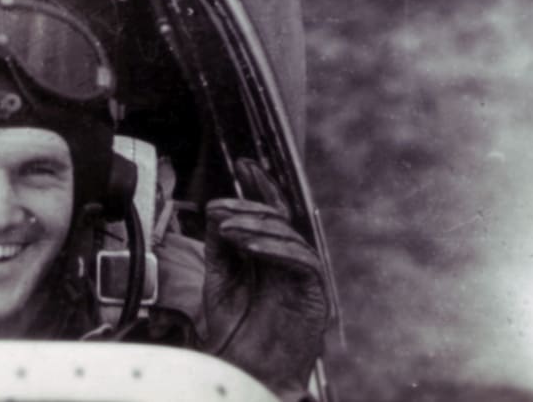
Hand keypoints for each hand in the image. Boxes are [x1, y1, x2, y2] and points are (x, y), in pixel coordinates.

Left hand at [203, 159, 328, 397]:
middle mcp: (288, 261)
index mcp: (268, 254)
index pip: (268, 213)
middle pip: (279, 218)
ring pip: (288, 235)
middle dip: (251, 203)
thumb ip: (220, 244)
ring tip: (225, 227)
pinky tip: (247, 245)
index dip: (260, 186)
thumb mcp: (219, 276)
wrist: (246, 369)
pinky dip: (274, 248)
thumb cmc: (234, 329)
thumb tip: (217, 209)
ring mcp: (303, 276)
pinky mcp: (315, 294)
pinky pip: (301, 260)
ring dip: (255, 226)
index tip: (244, 164)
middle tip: (219, 206)